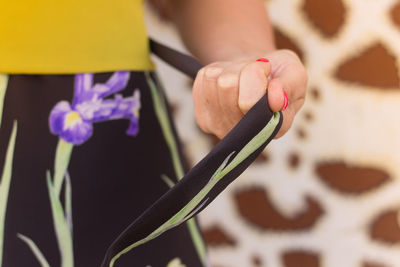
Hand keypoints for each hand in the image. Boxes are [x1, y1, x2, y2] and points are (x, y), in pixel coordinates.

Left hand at [192, 49, 306, 138]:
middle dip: (244, 70)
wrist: (256, 74)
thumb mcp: (294, 72)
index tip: (268, 77)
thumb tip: (276, 101)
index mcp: (274, 128)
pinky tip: (230, 79)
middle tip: (257, 73)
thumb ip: (290, 85)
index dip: (257, 81)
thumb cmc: (277, 74)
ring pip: (215, 81)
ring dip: (231, 70)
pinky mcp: (203, 116)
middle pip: (228, 86)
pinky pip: (203, 80)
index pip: (249, 102)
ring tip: (244, 76)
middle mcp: (245, 136)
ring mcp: (220, 128)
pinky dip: (218, 71)